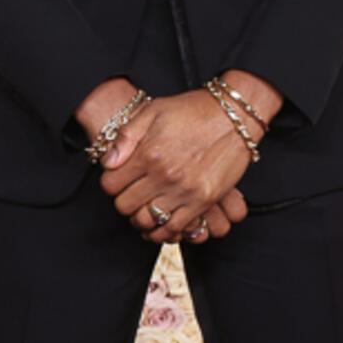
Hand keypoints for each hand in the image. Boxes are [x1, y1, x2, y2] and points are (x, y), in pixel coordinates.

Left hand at [100, 88, 259, 241]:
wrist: (234, 116)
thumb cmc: (194, 110)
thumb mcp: (154, 110)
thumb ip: (126, 136)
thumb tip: (108, 162)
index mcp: (148, 153)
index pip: (111, 184)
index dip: (111, 183)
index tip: (119, 179)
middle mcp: (164, 175)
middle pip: (125, 206)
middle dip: (123, 201)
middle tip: (131, 194)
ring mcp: (184, 190)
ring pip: (147, 221)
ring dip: (140, 218)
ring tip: (144, 208)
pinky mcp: (203, 201)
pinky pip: (175, 228)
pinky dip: (163, 231)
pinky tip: (161, 222)